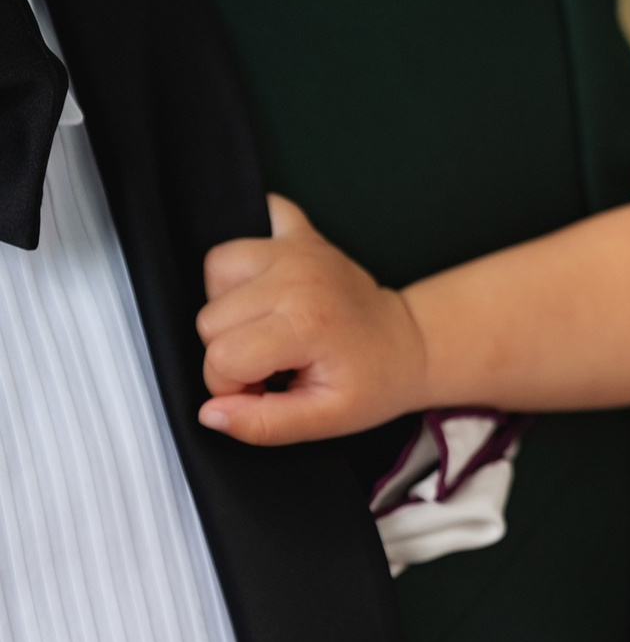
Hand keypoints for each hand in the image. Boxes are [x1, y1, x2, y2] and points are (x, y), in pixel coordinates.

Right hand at [196, 194, 430, 444]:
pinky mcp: (302, 234)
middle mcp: (297, 278)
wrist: (409, 345)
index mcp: (306, 323)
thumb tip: (209, 414)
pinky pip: (257, 218)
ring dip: (230, 304)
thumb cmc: (371, 382)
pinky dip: (254, 247)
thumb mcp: (325, 420)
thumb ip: (262, 424)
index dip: (231, 386)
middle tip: (273, 362)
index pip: (220, 358)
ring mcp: (298, 249)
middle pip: (210, 318)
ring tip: (268, 325)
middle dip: (230, 351)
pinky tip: (269, 278)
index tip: (264, 389)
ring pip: (215, 270)